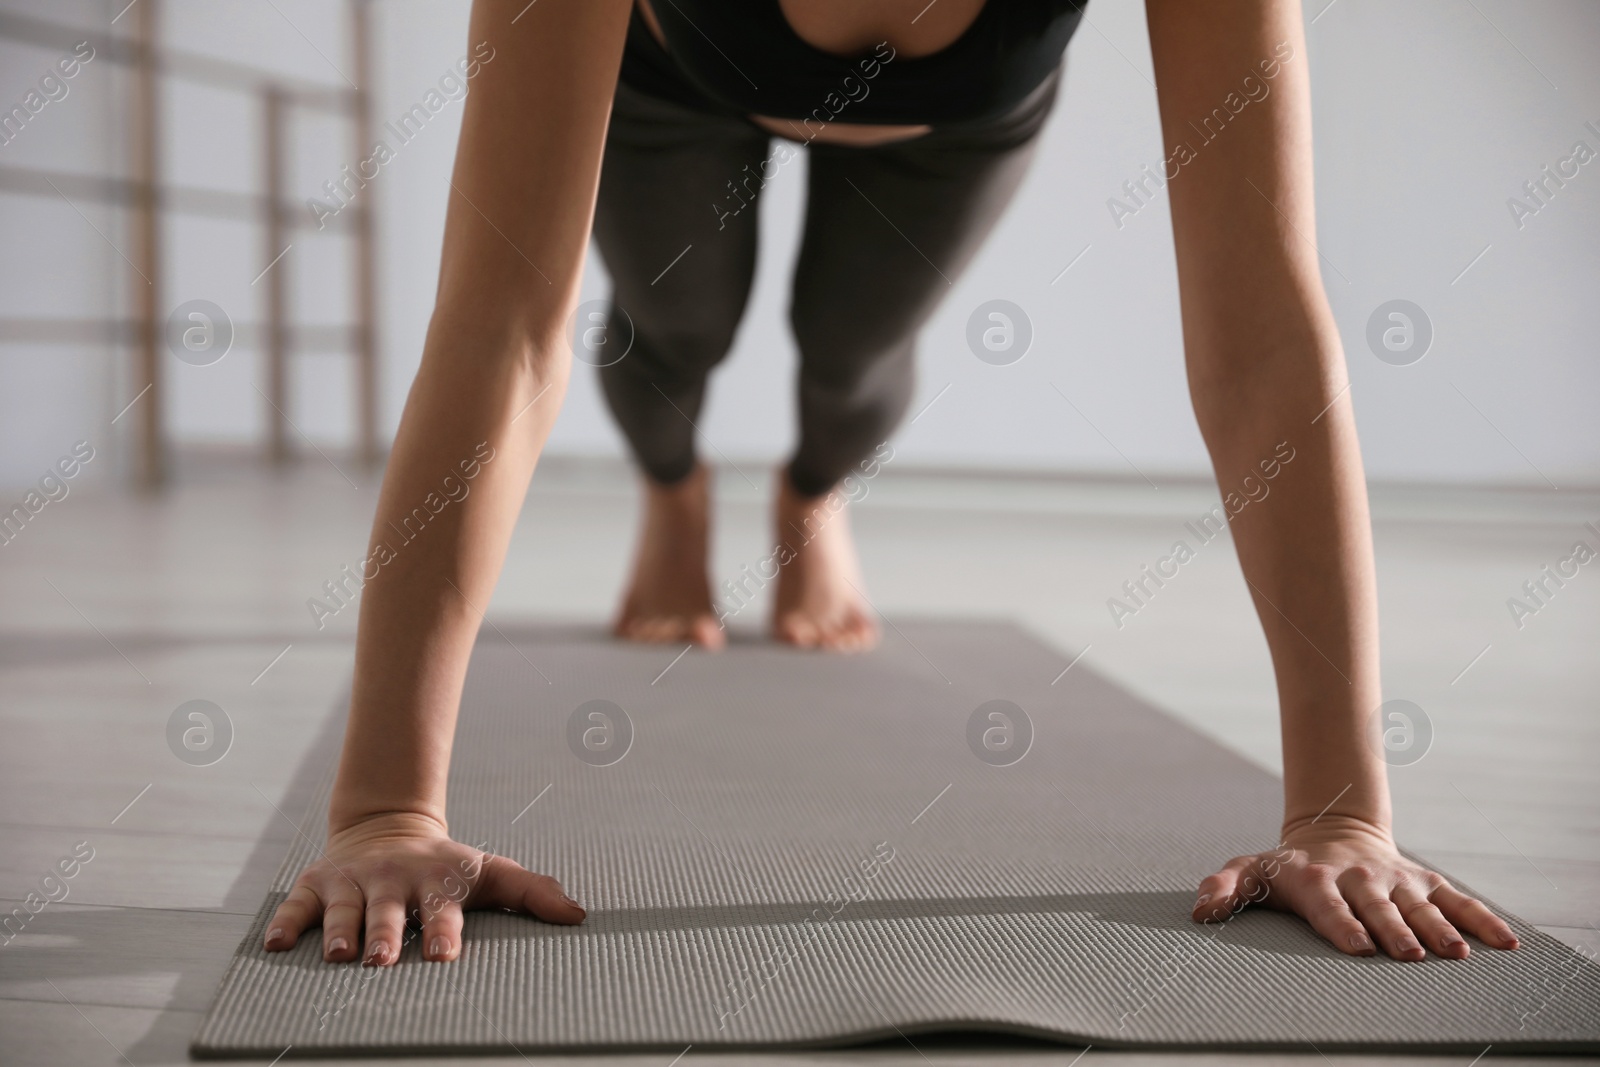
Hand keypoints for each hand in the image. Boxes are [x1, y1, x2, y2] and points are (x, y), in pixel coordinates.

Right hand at [262, 811, 584, 964]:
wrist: (388, 829)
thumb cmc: (446, 868)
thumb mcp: (490, 873)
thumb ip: (533, 892)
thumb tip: (580, 915)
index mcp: (435, 882)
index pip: (442, 910)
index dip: (444, 932)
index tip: (445, 955)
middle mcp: (391, 882)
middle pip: (389, 913)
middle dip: (387, 936)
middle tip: (385, 961)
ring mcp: (351, 883)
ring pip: (343, 912)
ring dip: (339, 932)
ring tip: (337, 956)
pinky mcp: (316, 885)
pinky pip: (296, 906)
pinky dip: (285, 923)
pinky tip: (275, 945)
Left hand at [1191, 817, 1518, 959]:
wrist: (1334, 834)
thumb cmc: (1287, 868)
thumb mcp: (1250, 870)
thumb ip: (1223, 887)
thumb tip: (1201, 910)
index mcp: (1318, 880)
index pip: (1330, 905)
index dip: (1342, 924)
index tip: (1357, 947)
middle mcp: (1361, 879)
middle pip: (1379, 908)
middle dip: (1393, 930)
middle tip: (1410, 955)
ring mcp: (1397, 880)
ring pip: (1421, 906)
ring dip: (1439, 929)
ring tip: (1455, 954)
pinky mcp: (1426, 882)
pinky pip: (1458, 900)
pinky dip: (1481, 919)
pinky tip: (1504, 944)